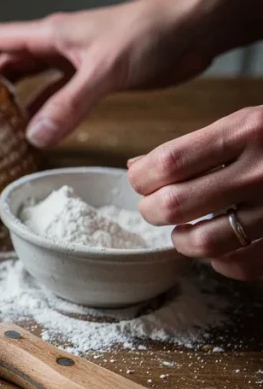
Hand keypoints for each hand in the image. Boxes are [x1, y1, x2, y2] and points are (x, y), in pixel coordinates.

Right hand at [0, 0, 212, 147]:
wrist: (195, 28)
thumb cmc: (150, 32)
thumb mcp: (104, 71)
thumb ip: (69, 105)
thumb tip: (34, 137)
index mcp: (49, 35)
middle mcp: (57, 48)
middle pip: (8, 65)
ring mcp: (75, 63)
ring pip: (33, 84)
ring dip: (14, 103)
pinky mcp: (95, 79)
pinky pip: (59, 98)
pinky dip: (45, 114)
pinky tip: (36, 133)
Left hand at [128, 106, 262, 280]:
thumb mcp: (252, 123)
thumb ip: (196, 145)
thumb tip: (137, 166)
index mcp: (251, 130)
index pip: (168, 163)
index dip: (142, 178)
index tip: (141, 181)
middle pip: (175, 205)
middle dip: (152, 210)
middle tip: (156, 208)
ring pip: (203, 242)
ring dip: (182, 240)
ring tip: (184, 231)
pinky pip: (240, 265)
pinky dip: (221, 261)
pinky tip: (222, 247)